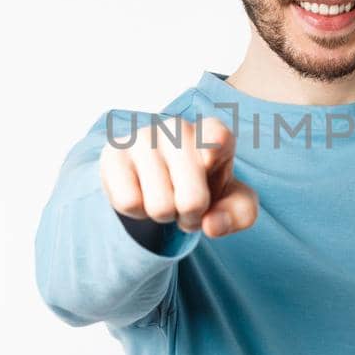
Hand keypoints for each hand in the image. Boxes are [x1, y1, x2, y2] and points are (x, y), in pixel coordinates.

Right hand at [99, 114, 257, 237]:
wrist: (158, 179)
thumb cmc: (203, 185)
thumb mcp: (231, 201)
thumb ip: (240, 212)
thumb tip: (212, 225)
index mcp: (212, 134)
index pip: (216, 135)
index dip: (213, 146)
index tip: (210, 157)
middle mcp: (177, 129)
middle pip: (192, 199)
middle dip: (193, 216)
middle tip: (189, 207)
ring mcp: (143, 138)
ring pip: (160, 206)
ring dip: (165, 216)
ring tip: (166, 199)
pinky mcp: (113, 154)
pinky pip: (129, 203)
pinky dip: (138, 212)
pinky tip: (142, 194)